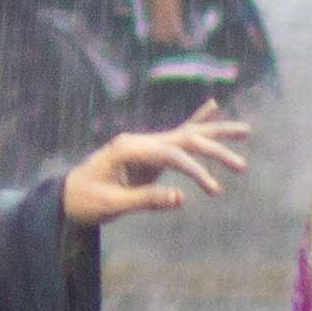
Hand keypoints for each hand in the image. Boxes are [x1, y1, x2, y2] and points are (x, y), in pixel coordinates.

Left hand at [63, 103, 250, 225]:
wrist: (65, 196)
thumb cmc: (85, 201)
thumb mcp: (112, 205)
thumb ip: (145, 199)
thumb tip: (181, 198)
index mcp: (128, 148)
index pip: (171, 153)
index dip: (194, 169)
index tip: (212, 188)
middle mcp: (138, 140)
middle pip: (184, 139)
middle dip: (215, 150)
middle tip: (242, 166)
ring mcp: (143, 144)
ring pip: (186, 134)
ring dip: (215, 133)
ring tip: (246, 130)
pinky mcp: (148, 153)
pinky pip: (176, 136)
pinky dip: (196, 121)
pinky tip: (212, 105)